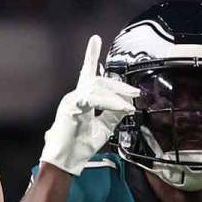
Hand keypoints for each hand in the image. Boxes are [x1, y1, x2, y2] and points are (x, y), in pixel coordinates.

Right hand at [40, 35, 139, 175]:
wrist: (66, 162)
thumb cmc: (81, 146)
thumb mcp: (104, 127)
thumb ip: (114, 114)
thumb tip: (128, 104)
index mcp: (81, 99)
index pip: (88, 74)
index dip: (91, 56)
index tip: (95, 39)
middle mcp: (75, 96)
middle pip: (98, 81)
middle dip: (118, 85)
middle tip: (134, 92)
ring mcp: (71, 100)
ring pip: (97, 89)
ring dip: (116, 97)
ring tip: (130, 105)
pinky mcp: (70, 108)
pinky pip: (93, 100)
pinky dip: (109, 103)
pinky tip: (122, 107)